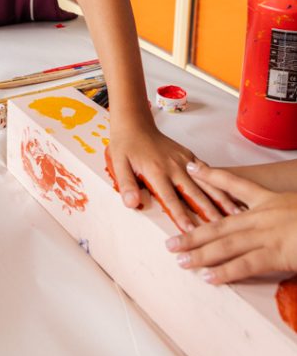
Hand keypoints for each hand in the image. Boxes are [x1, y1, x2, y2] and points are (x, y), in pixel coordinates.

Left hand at [108, 122, 234, 230]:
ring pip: (207, 183)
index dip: (181, 215)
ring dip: (221, 199)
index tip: (191, 232)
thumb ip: (126, 184)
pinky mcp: (189, 156)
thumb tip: (131, 204)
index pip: (170, 198)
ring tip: (237, 215)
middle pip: (195, 192)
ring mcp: (184, 160)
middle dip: (209, 212)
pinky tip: (232, 195)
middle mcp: (174, 166)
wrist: (135, 124)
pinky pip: (208, 172)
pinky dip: (221, 184)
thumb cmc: (126, 146)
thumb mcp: (118, 164)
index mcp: (156, 171)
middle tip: (224, 228)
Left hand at [166, 162, 296, 282]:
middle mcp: (262, 215)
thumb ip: (280, 213)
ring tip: (179, 260)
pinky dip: (225, 271)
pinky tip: (208, 278)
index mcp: (269, 201)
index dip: (212, 177)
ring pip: (225, 244)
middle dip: (193, 233)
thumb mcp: (293, 205)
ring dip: (200, 253)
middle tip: (169, 241)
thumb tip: (268, 222)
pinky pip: (245, 264)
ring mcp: (267, 233)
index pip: (236, 185)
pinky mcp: (276, 253)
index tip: (191, 168)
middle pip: (220, 224)